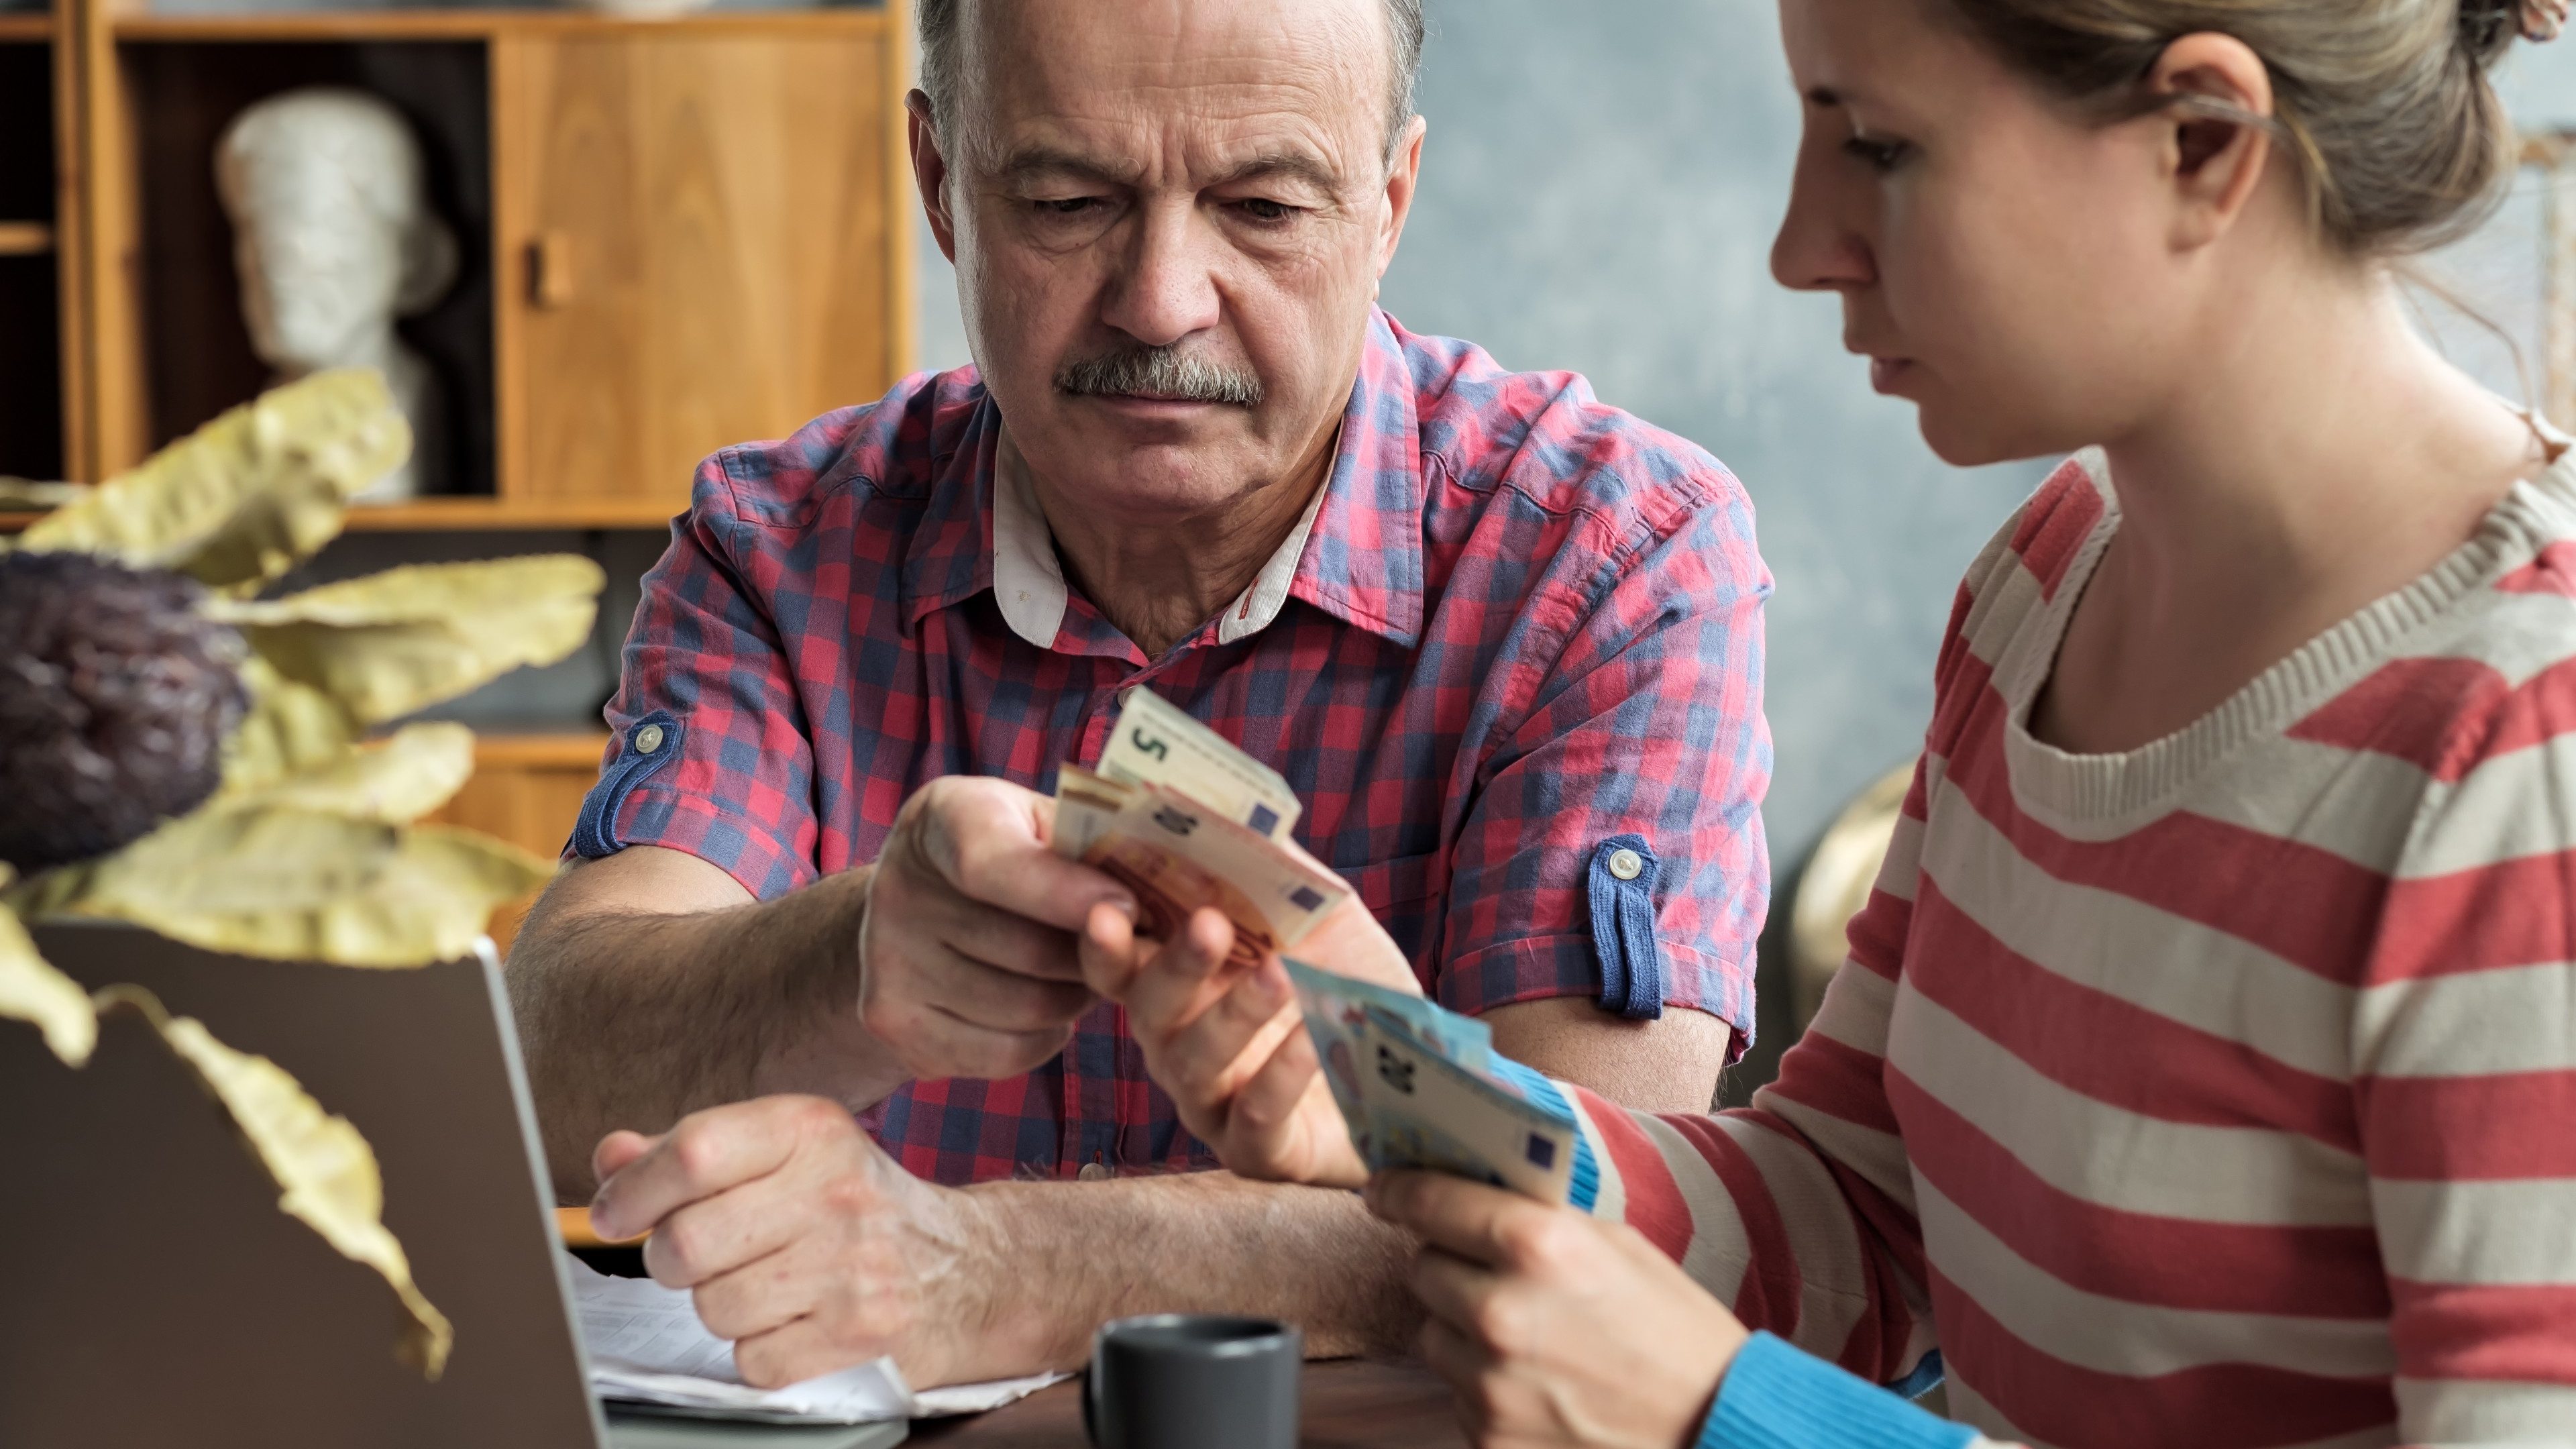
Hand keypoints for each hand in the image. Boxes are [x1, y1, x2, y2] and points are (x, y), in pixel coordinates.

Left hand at [587, 1096, 1019, 1389]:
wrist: (965, 1266)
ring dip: (722, 1307)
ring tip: (767, 1286)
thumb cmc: (853, 1205)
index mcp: (810, 1129)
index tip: (612, 1213)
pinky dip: (761, 1352)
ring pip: (713, 1307)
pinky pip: (753, 1360)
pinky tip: (795, 1322)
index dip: (631, 1190)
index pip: (692, 1151)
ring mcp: (853, 1264)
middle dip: (673, 1260)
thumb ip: (695, 1152)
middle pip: (686, 1242)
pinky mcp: (862, 1332)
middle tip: (701, 1257)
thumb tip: (611, 1157)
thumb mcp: (785, 1153)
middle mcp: (835, 1190)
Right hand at [860, 776, 1136, 1082]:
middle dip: (1095, 955)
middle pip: (1028, 950)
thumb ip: (1088, 842)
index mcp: (942, 819)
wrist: (909, 912)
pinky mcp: (896, 1028)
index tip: (1131, 907)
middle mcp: (898, 890)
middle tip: (1127, 945)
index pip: (993, 865)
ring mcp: (888, 965)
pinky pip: (1007, 1051)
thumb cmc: (1006, 853)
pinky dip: (1047, 1036)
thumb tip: (1168, 880)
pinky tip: (1048, 1004)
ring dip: (1077, 997)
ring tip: (1082, 970)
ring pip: (1028, 1009)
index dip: (1068, 894)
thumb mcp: (1037, 821)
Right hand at [1078, 871, 1413, 1188]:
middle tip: (1210, 925)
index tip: (1108, 906)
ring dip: (1234, 1015)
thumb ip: (1271, 864)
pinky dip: (1281, 1077)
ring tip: (1281, 975)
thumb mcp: (1319, 910)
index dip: (1106, 938)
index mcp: (1178, 982)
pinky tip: (1312, 1039)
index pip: (1120, 961)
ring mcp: (1214, 1104)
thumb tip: (1224, 800)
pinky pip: (1254, 1122)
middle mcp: (1179, 1045)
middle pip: (1149, 1009)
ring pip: (1195, 1066)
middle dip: (1175, 965)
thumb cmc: (1351, 982)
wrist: (1419, 1069)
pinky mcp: (1260, 1153)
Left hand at [1367, 1171, 1748, 1448]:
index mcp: (1538, 1246)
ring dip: (1462, 1330)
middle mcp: (1501, 1312)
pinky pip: (1456, 1394)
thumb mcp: (1616, 1246)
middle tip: (1492, 1275)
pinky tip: (1537, 1384)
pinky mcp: (1488, 1438)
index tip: (1385, 1190)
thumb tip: (1471, 1194)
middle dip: (1450, 1265)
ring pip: (1432, 1335)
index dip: (1400, 1190)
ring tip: (1526, 1339)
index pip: (1430, 1202)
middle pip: (1422, 1269)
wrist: (1715, 1428)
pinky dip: (1483, 1385)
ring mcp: (1490, 1383)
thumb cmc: (1676, 1332)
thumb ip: (1537, 1218)